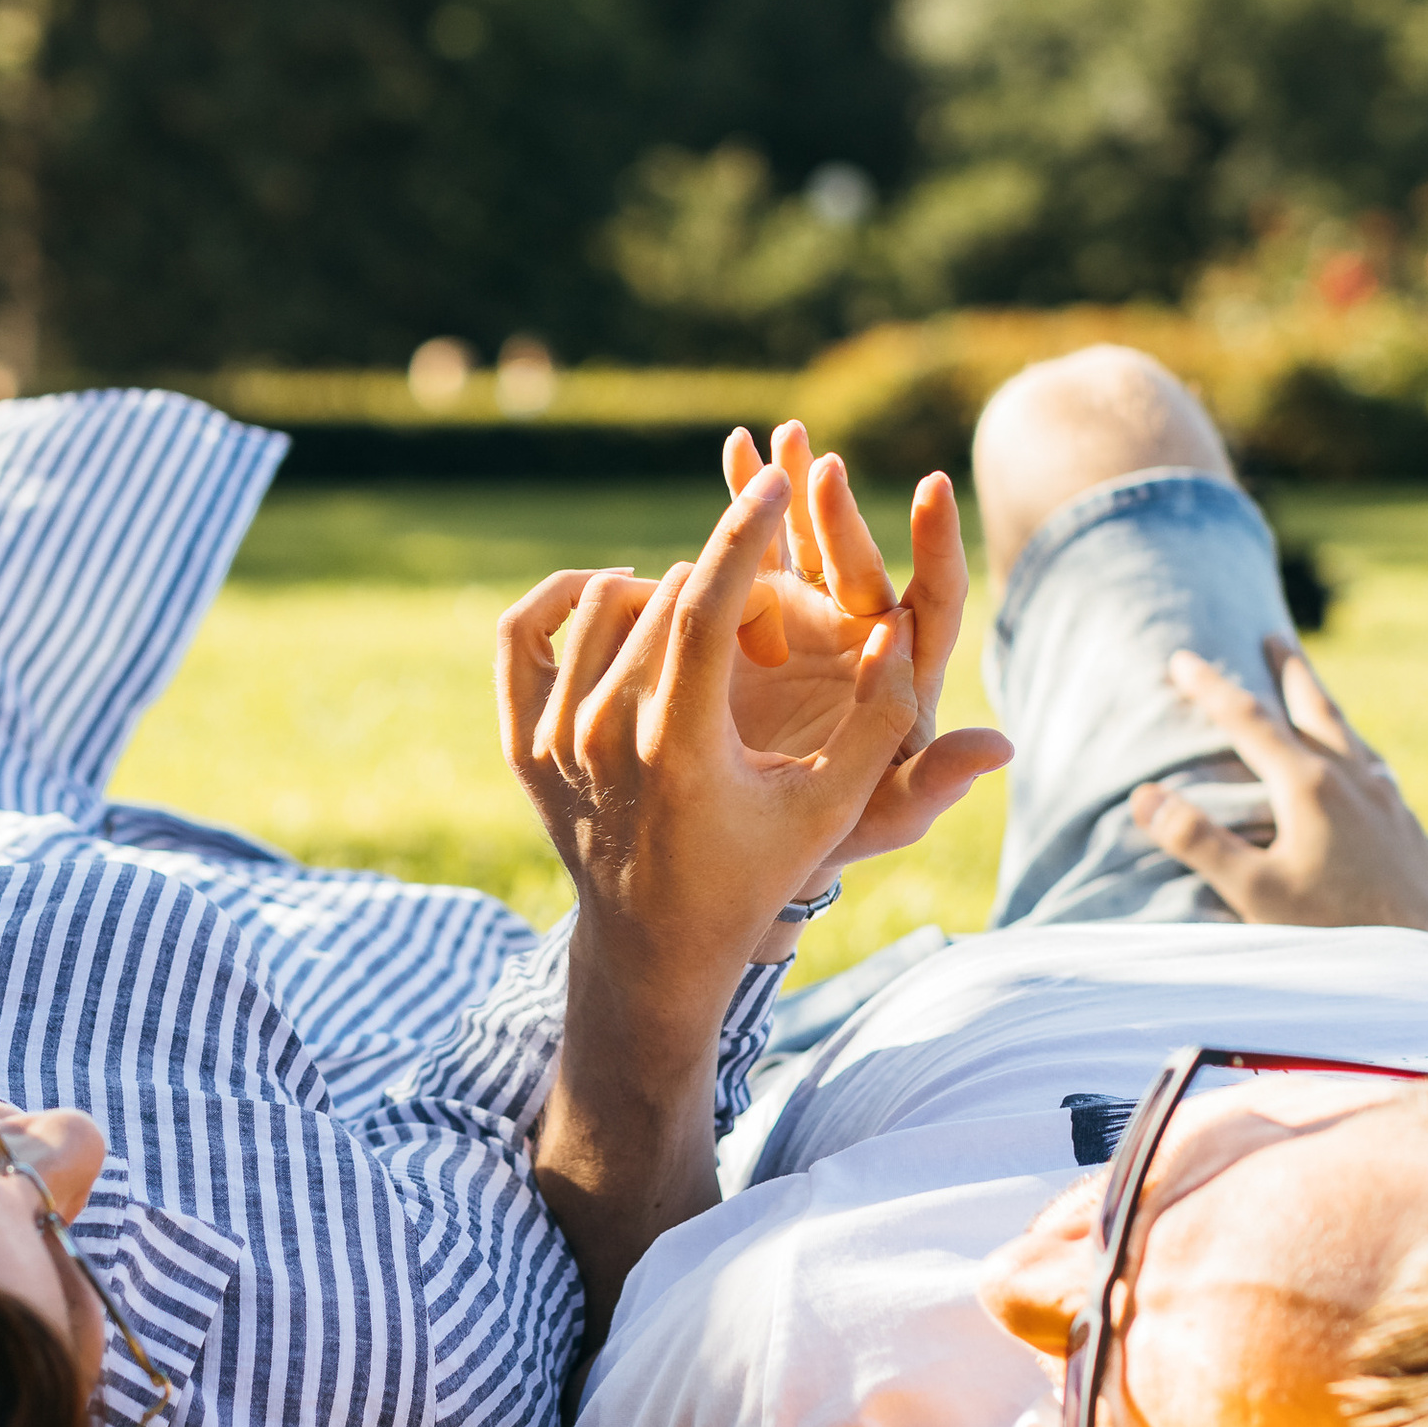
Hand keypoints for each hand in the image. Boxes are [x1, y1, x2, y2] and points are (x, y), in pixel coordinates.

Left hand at [501, 465, 939, 1347]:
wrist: (654, 947)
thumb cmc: (758, 871)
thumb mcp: (834, 808)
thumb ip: (883, 721)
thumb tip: (908, 633)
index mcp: (679, 751)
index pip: (702, 605)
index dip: (742, 532)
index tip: (773, 479)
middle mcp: (602, 739)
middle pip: (662, 597)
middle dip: (725, 588)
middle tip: (766, 630)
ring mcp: (550, 741)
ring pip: (600, 602)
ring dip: (661, 591)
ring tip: (709, 632)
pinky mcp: (519, 742)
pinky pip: (525, 628)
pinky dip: (567, 597)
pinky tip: (614, 598)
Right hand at [720, 421, 1011, 878]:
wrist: (755, 833)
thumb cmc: (837, 833)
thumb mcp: (886, 814)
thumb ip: (935, 781)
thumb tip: (1004, 749)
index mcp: (904, 670)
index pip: (934, 597)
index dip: (937, 545)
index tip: (935, 488)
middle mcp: (861, 630)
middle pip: (859, 560)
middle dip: (840, 514)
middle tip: (823, 469)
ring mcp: (807, 615)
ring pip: (806, 538)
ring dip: (795, 485)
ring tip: (782, 436)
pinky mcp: (753, 613)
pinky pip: (751, 546)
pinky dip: (745, 497)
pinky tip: (735, 446)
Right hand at [1128, 641, 1427, 944]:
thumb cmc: (1336, 935)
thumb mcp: (1254, 892)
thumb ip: (1197, 842)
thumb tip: (1144, 795)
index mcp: (1309, 787)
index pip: (1248, 721)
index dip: (1210, 688)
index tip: (1181, 658)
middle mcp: (1355, 782)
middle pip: (1317, 710)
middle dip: (1290, 672)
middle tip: (1274, 638)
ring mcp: (1392, 806)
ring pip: (1354, 740)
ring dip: (1328, 712)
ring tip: (1317, 701)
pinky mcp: (1414, 835)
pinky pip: (1382, 779)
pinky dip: (1360, 761)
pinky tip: (1367, 782)